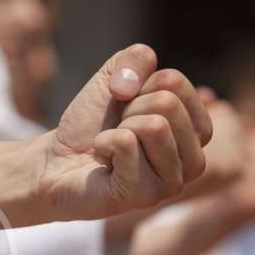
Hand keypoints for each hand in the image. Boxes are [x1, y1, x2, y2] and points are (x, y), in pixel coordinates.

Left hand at [38, 44, 213, 219]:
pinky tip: (104, 160)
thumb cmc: (93, 123)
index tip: (129, 108)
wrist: (58, 159)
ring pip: (154, 126)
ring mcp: (172, 183)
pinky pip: (128, 144)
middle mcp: (194, 161)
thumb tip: (132, 86)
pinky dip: (105, 142)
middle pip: (168, 104)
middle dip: (130, 109)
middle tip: (118, 130)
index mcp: (196, 130)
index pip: (175, 82)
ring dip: (120, 128)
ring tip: (113, 146)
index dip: (140, 86)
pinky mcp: (146, 196)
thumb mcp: (116, 76)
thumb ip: (136, 58)